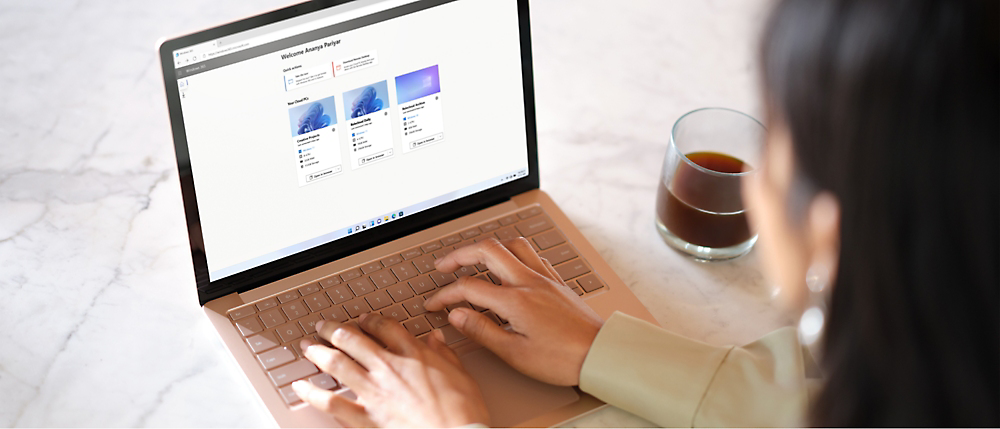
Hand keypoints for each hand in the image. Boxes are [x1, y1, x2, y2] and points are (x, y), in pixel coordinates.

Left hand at [293, 315, 489, 426]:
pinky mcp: (366, 419)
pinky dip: (312, 394)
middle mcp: (390, 369)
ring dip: (318, 353)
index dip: (369, 320)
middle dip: (334, 330)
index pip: (385, 328)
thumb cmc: (463, 413)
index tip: (362, 320)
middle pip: (354, 340)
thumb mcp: (462, 375)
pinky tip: (301, 387)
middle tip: (323, 326)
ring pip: (337, 364)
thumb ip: (446, 355)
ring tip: (307, 347)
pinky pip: (331, 404)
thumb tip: (436, 339)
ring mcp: (375, 393)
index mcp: (414, 355)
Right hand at [424, 237, 603, 385]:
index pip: (468, 287)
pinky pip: (532, 255)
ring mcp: (545, 279)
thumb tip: (457, 315)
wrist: (600, 354)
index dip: (445, 295)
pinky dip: (513, 253)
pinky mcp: (556, 283)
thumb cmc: (562, 359)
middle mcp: (529, 282)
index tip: (435, 305)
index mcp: (515, 300)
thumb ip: (482, 331)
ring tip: (474, 258)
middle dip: (459, 254)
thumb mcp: (515, 354)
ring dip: (489, 247)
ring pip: (512, 245)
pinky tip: (511, 265)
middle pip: (487, 250)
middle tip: (443, 266)